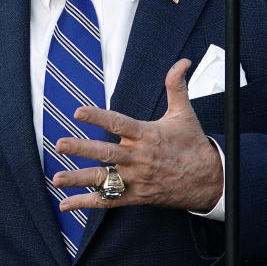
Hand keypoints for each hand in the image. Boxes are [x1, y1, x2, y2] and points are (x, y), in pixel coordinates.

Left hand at [52, 58, 221, 211]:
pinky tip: (66, 204)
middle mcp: (139, 157)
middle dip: (81, 148)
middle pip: (106, 152)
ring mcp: (137, 179)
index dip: (98, 116)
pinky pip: (109, 201)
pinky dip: (87, 203)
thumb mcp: (184, 113)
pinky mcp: (137, 196)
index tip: (78, 112)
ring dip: (79, 179)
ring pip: (104, 179)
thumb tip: (183, 61)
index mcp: (147, 134)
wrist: (210, 181)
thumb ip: (176, 86)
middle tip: (59, 144)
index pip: (118, 123)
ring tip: (56, 179)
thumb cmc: (194, 144)